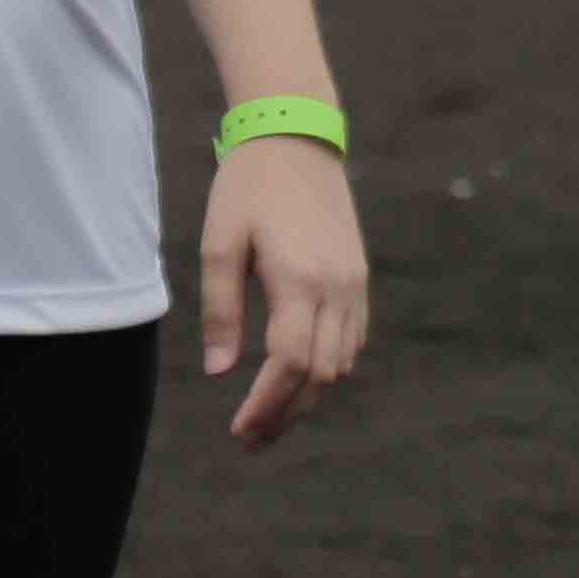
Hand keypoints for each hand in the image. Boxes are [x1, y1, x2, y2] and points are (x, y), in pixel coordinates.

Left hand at [199, 134, 370, 447]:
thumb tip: (219, 372)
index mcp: (299, 279)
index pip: (291, 363)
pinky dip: (326, 368)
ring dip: (307, 396)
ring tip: (269, 417)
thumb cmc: (248, 187)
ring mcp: (354, 284)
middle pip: (320, 375)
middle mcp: (336, 287)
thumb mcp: (220, 243)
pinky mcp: (359, 278)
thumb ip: (221, 309)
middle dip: (286, 413)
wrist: (297, 138)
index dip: (267, 404)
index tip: (239, 429)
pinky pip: (351, 340)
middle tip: (250, 439)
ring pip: (341, 363)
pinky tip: (296, 378)